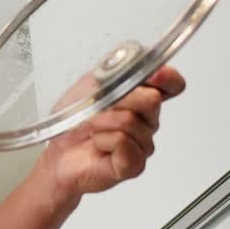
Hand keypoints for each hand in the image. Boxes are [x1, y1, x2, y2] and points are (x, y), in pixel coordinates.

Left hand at [37, 65, 186, 198]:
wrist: (56, 150)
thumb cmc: (74, 119)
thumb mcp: (91, 83)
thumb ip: (118, 71)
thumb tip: (138, 63)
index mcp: (142, 98)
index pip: (173, 85)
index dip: (167, 77)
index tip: (152, 75)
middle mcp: (147, 121)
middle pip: (151, 99)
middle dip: (117, 99)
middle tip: (97, 109)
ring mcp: (143, 144)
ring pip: (130, 121)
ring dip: (101, 122)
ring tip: (93, 129)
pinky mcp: (134, 164)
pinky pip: (123, 141)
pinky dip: (102, 139)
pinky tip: (98, 145)